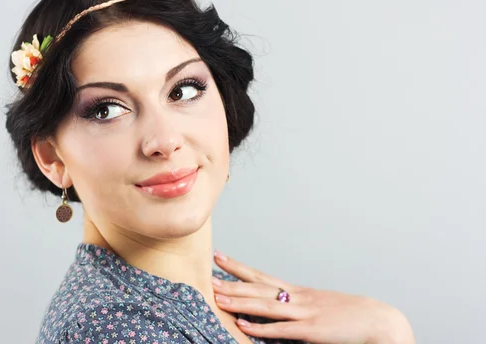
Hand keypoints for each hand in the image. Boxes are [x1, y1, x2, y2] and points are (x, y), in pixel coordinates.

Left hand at [212, 250, 414, 343]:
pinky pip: (281, 331)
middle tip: (210, 272)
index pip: (262, 275)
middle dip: (232, 280)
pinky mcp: (312, 331)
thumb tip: (279, 310)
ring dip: (239, 301)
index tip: (221, 257)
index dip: (239, 267)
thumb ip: (298, 307)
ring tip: (217, 296)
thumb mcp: (320, 306)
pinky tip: (242, 326)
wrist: (379, 320)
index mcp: (298, 292)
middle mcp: (297, 298)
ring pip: (265, 305)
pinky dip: (260, 329)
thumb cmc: (349, 315)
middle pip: (259, 286)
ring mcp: (304, 313)